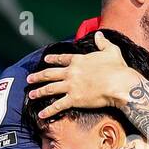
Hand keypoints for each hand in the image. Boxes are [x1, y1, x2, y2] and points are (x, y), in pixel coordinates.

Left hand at [26, 31, 142, 118]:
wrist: (119, 83)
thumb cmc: (117, 68)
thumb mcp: (111, 50)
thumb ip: (103, 42)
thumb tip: (99, 34)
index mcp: (79, 60)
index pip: (62, 59)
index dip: (52, 59)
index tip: (45, 60)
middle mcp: (71, 72)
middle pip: (50, 74)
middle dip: (38, 76)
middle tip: (29, 79)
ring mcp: (71, 86)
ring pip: (50, 89)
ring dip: (39, 92)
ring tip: (31, 94)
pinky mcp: (74, 99)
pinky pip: (58, 106)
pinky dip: (49, 111)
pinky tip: (41, 115)